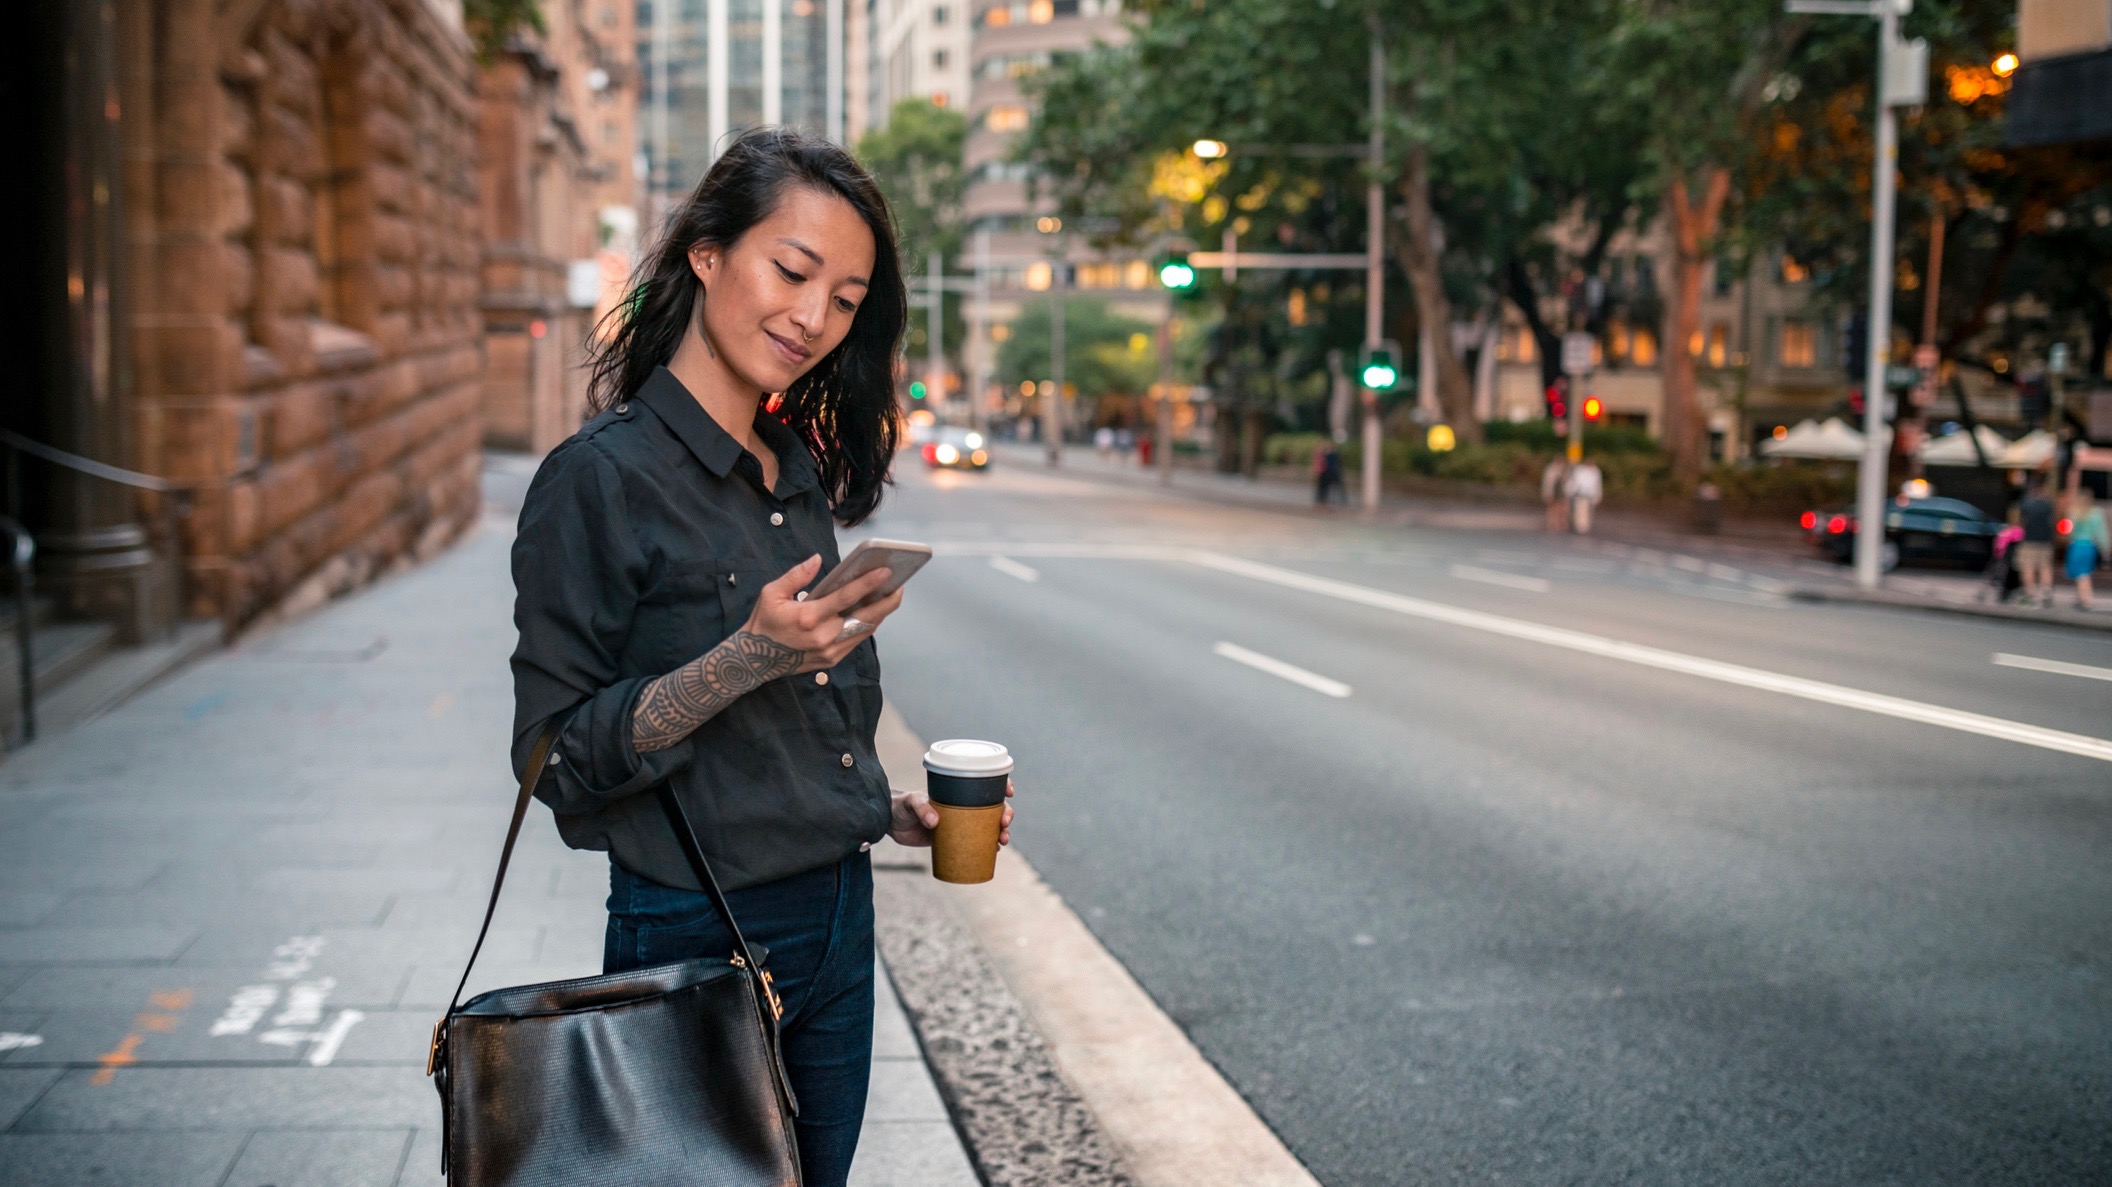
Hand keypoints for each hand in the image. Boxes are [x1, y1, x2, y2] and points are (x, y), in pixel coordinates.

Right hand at [743, 554, 905, 672]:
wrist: (754, 660)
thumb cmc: (763, 622)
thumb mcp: (771, 593)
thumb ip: (796, 575)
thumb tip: (817, 559)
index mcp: (808, 617)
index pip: (846, 598)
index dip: (868, 584)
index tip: (886, 572)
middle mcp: (823, 637)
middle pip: (865, 618)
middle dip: (887, 602)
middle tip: (900, 586)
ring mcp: (829, 651)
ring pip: (864, 631)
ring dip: (880, 613)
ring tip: (890, 595)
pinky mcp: (832, 660)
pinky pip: (856, 640)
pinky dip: (867, 625)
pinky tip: (874, 611)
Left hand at [887, 778, 1014, 847]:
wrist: (891, 823)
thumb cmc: (902, 806)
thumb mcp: (911, 803)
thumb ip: (922, 809)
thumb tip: (935, 821)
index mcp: (958, 792)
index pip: (984, 785)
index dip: (1002, 785)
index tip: (1008, 792)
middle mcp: (963, 806)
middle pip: (993, 808)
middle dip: (1006, 814)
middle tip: (1004, 824)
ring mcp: (960, 823)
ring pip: (989, 826)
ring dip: (1001, 833)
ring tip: (1002, 841)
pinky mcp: (954, 839)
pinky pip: (976, 843)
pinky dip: (987, 848)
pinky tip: (994, 852)